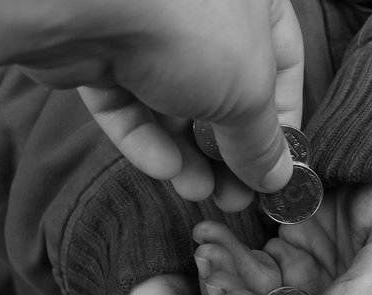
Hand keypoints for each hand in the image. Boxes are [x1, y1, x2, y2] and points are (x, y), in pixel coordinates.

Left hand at [22, 0, 303, 210]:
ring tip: (198, 191)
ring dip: (187, 153)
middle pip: (225, 90)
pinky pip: (129, 102)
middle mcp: (204, 10)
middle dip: (227, 151)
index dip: (283, 120)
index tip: (275, 169)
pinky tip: (162, 170)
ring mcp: (149, 28)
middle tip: (234, 197)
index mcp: (254, 2)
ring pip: (174, 101)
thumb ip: (263, 142)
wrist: (87, 3)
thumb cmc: (191, 32)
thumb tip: (277, 180)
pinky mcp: (101, 52)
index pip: (283, 64)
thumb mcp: (248, 94)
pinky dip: (145, 138)